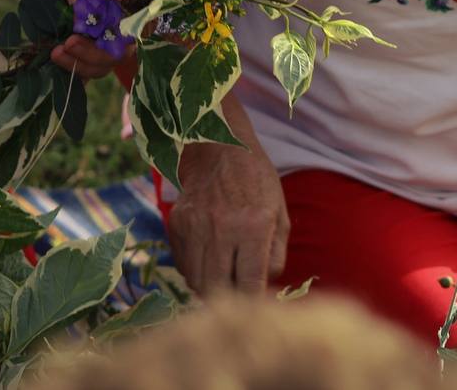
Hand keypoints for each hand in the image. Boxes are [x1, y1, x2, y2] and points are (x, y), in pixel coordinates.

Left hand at [37, 0, 124, 78]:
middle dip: (90, 57)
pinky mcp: (89, 30)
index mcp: (136, 0)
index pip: (132, 36)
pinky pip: (89, 55)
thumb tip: (89, 32)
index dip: (108, 47)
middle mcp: (126, 16)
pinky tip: (58, 58)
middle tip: (62, 49)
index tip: (76, 40)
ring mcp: (107, 25)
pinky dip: (76, 62)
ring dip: (81, 63)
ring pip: (103, 59)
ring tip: (56, 53)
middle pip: (118, 52)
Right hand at [170, 105, 287, 294]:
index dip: (253, 304)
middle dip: (229, 300)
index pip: (250, 284)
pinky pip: (183, 265)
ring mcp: (194, 227)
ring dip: (211, 288)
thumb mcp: (279, 215)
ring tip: (223, 277)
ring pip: (196, 281)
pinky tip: (208, 259)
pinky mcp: (176, 225)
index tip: (256, 309)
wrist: (219, 148)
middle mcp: (221, 229)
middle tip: (237, 296)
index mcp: (253, 227)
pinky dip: (195, 271)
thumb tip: (266, 288)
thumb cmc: (257, 183)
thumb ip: (276, 255)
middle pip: (218, 289)